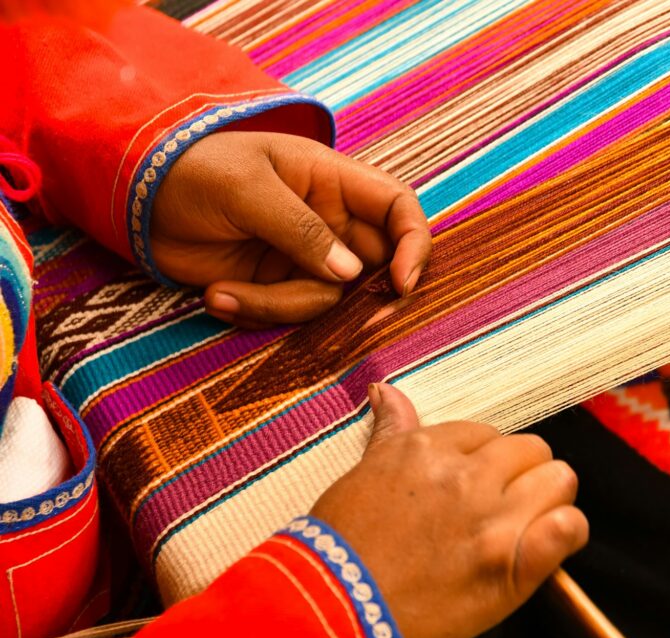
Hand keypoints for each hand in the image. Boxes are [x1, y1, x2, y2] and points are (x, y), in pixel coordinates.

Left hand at [150, 131, 430, 326]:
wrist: (135, 196)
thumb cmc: (193, 169)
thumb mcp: (246, 189)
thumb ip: (300, 229)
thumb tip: (349, 274)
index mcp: (333, 182)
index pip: (398, 209)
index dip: (413, 244)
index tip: (401, 283)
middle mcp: (329, 222)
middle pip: (371, 268)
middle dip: (346, 298)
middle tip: (304, 301)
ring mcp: (303, 257)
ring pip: (325, 302)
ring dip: (275, 306)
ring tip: (220, 292)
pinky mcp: (275, 286)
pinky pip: (287, 314)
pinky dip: (253, 313)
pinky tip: (216, 296)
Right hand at [311, 384, 588, 637]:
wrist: (334, 612)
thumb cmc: (340, 547)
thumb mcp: (364, 475)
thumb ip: (391, 432)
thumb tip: (387, 392)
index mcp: (428, 449)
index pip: (486, 434)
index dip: (485, 459)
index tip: (475, 483)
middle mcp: (465, 477)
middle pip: (531, 450)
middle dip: (522, 474)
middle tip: (504, 503)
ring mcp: (492, 521)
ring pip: (559, 479)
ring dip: (550, 498)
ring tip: (529, 521)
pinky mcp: (512, 566)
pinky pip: (569, 527)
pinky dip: (567, 533)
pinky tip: (550, 544)